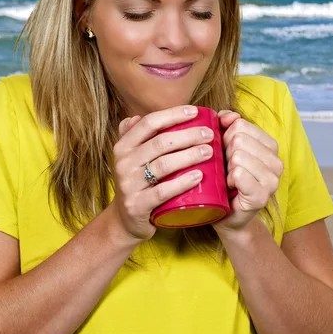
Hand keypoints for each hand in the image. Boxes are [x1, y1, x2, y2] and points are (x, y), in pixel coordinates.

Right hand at [108, 106, 214, 241]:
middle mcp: (123, 163)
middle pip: (160, 143)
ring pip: (163, 165)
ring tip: (209, 151)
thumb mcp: (130, 160)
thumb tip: (135, 117)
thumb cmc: (136, 185)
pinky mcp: (138, 205)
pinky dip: (182, 183)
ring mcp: (129, 185)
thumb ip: (132, 138)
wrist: (125, 221)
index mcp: (123, 147)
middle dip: (188, 135)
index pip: (149, 123)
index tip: (195, 112)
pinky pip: (163, 191)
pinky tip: (199, 176)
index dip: (173, 115)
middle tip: (209, 134)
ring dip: (189, 156)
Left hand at [213, 111, 283, 234]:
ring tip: (229, 180)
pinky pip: (239, 174)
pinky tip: (232, 189)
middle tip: (227, 169)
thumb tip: (228, 115)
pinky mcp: (262, 196)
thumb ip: (226, 126)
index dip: (225, 138)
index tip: (226, 154)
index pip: (241, 125)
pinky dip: (229, 180)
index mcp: (270, 146)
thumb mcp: (223, 147)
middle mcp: (277, 162)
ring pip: (239, 156)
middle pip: (239, 139)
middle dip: (225, 153)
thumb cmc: (223, 179)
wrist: (225, 214)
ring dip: (227, 169)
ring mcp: (273, 180)